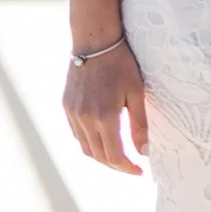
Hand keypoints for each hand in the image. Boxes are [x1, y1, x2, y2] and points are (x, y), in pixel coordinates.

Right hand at [62, 35, 148, 175]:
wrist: (94, 40)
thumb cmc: (120, 63)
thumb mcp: (137, 92)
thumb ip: (139, 125)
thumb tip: (144, 152)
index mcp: (105, 117)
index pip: (115, 157)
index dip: (128, 168)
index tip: (140, 171)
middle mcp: (86, 119)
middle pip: (100, 156)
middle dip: (117, 165)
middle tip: (132, 165)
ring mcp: (73, 113)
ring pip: (86, 148)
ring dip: (102, 156)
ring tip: (119, 155)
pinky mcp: (66, 107)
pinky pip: (77, 134)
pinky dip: (90, 142)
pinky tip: (102, 138)